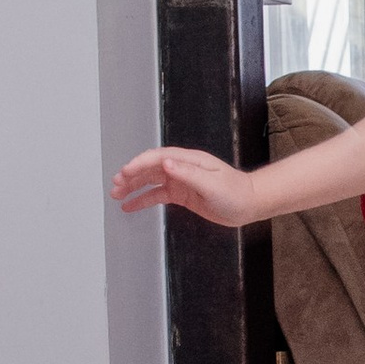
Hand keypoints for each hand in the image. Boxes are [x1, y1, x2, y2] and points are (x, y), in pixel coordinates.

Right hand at [111, 146, 264, 226]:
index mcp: (189, 160)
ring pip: (150, 181)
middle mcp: (183, 168)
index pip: (158, 158)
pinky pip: (157, 195)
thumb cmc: (237, 192)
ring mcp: (181, 180)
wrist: (250, 204)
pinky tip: (130, 205)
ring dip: (133, 186)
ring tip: (116, 194)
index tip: (125, 173)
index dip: (139, 164)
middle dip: (131, 175)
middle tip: (115, 185)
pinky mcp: (182, 194)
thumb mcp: (212, 184)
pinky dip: (143, 199)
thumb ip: (188, 174)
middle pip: (150, 168)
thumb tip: (167, 163)